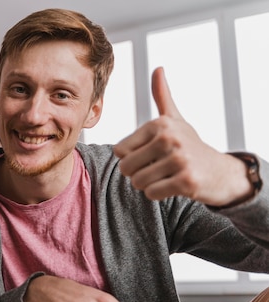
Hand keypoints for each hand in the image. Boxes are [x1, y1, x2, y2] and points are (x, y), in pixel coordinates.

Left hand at [113, 67, 251, 205]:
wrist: (221, 172)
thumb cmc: (190, 145)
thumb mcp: (175, 119)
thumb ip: (162, 96)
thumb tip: (158, 68)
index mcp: (159, 124)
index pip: (119, 151)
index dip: (131, 158)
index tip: (151, 154)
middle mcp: (169, 138)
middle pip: (125, 168)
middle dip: (137, 173)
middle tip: (157, 169)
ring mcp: (179, 160)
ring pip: (138, 182)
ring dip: (148, 184)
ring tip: (166, 176)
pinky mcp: (186, 181)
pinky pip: (151, 194)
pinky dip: (158, 194)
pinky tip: (173, 185)